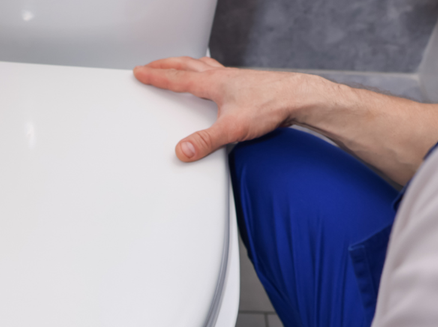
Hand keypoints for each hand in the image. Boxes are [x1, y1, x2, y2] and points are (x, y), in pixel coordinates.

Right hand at [133, 56, 324, 161]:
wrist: (298, 97)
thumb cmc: (270, 106)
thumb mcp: (233, 129)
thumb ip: (205, 141)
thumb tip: (183, 151)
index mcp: (212, 84)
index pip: (176, 79)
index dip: (155, 76)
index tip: (140, 72)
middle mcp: (222, 77)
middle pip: (186, 66)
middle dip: (165, 65)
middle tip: (151, 65)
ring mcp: (234, 79)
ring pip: (202, 66)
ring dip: (185, 65)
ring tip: (177, 67)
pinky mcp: (246, 85)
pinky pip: (218, 73)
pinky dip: (207, 72)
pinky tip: (213, 82)